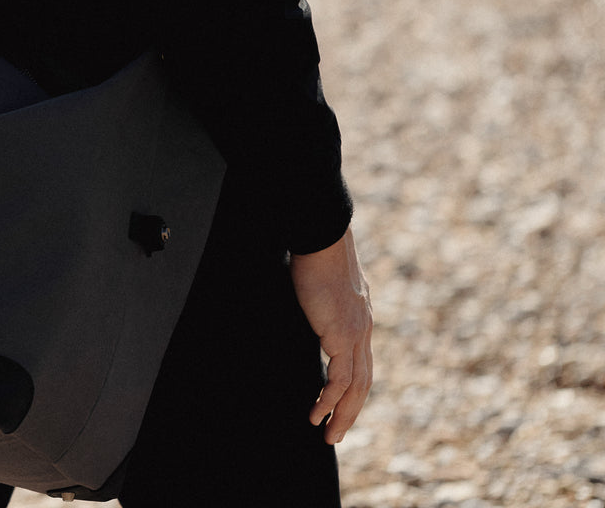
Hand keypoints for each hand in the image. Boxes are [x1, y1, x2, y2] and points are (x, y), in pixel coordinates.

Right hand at [289, 226, 372, 444]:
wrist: (322, 235)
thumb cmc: (315, 247)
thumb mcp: (320, 277)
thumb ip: (319, 292)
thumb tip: (305, 286)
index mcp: (360, 315)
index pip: (361, 360)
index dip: (353, 386)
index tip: (340, 403)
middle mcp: (363, 328)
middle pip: (364, 381)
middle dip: (351, 410)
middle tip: (336, 432)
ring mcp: (356, 333)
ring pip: (355, 388)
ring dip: (342, 414)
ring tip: (327, 434)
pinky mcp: (341, 335)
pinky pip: (339, 379)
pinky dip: (328, 400)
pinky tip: (316, 413)